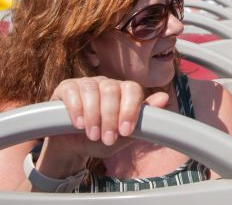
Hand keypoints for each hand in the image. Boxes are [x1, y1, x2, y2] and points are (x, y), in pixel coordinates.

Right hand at [41, 77, 169, 164]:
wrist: (71, 148)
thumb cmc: (100, 140)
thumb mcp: (121, 137)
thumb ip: (142, 121)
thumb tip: (164, 98)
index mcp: (122, 92)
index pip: (132, 89)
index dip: (130, 109)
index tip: (126, 131)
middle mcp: (106, 84)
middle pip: (112, 89)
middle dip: (111, 116)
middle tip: (107, 138)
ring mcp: (85, 83)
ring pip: (92, 89)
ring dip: (94, 115)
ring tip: (93, 135)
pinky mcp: (66, 87)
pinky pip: (73, 91)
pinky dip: (77, 109)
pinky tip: (79, 124)